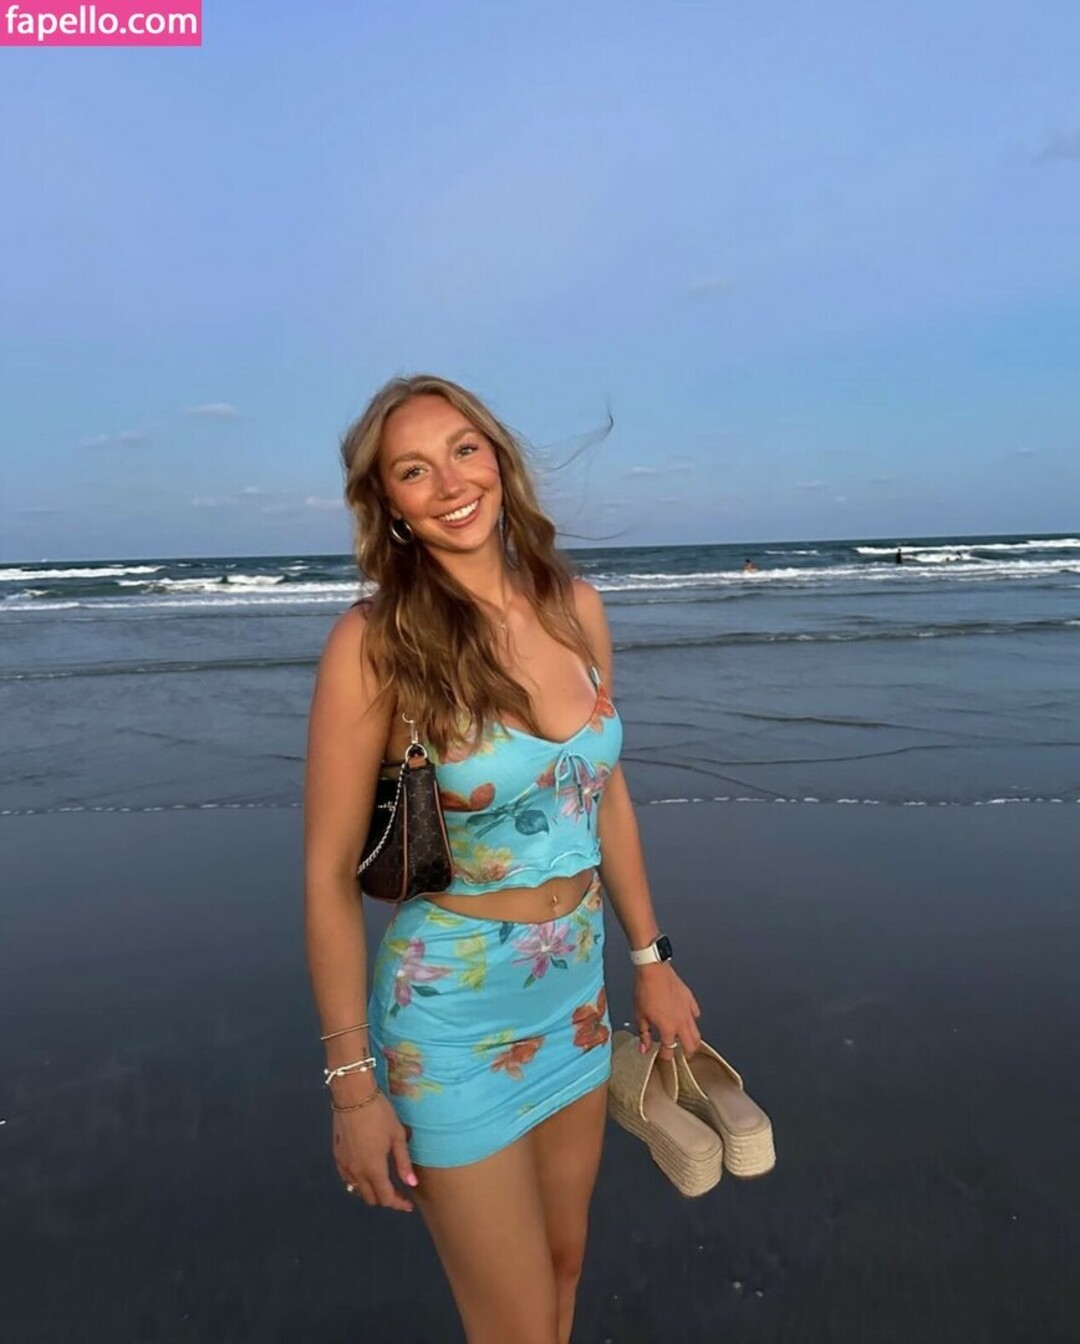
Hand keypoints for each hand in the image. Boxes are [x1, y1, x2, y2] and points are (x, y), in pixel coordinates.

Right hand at [333, 1089, 417, 1212]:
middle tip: (398, 1191)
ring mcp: (344, 1165)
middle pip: (371, 1198)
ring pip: (357, 1190)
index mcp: (374, 1169)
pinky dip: (358, 1182)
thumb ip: (403, 1163)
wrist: (353, 1096)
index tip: (408, 1204)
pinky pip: (347, 1179)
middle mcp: (357, 1172)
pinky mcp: (337, 1156)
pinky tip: (365, 1173)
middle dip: (385, 1199)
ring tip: (383, 1182)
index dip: (399, 1204)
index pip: (386, 1197)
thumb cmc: (380, 1113)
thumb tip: (411, 1184)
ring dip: (371, 1191)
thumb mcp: (397, 1136)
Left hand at [633, 963, 701, 1062]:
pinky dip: (693, 1020)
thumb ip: (644, 1034)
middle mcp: (681, 1022)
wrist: (653, 970)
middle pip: (691, 1045)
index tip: (663, 1056)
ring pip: (697, 1033)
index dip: (666, 1056)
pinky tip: (687, 1019)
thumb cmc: (645, 990)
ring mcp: (688, 1011)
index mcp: (667, 1028)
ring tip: (685, 1041)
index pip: (669, 1050)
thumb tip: (644, 1048)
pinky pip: (696, 1014)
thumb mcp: (640, 1015)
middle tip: (680, 1054)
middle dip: (686, 1053)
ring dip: (692, 1040)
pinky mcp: (690, 1000)